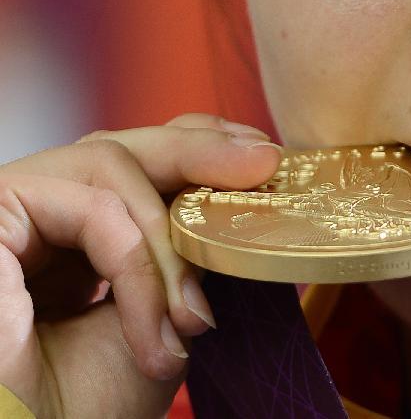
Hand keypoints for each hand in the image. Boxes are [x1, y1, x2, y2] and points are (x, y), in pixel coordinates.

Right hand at [0, 113, 281, 418]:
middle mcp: (36, 215)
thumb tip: (243, 190)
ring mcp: (11, 211)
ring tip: (193, 319)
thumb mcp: (161, 312)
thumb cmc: (83, 408)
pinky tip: (161, 326)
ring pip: (109, 164)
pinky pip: (92, 208)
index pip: (133, 159)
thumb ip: (188, 247)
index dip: (195, 141)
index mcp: (68, 234)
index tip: (262, 153)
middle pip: (121, 145)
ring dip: (171, 242)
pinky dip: (138, 263)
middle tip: (262, 163)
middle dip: (201, 152)